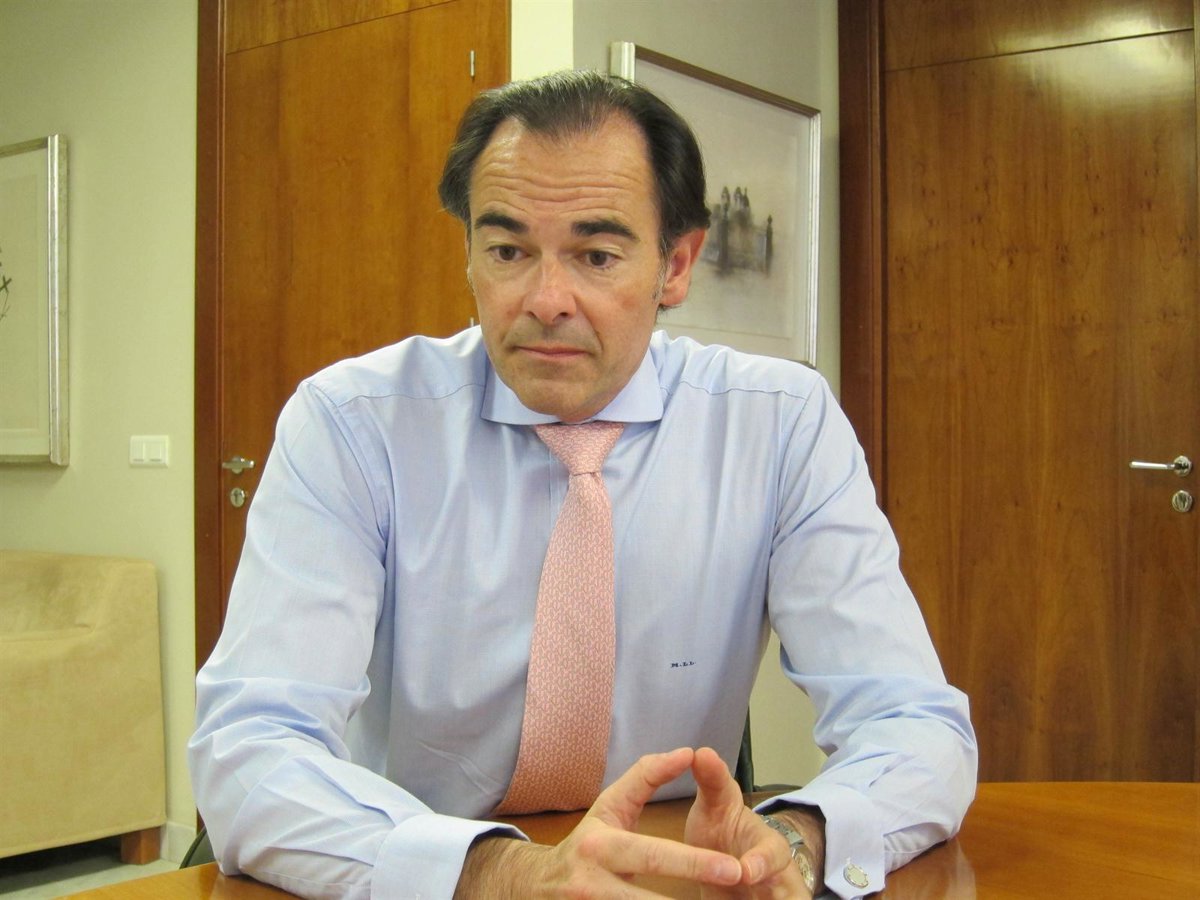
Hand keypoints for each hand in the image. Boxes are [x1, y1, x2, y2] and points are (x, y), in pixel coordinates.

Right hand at [456, 748, 744, 898]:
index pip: (654, 854)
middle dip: (690, 894)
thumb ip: (647, 777)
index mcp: (600, 845)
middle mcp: (592, 884)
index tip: (732, 867)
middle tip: (732, 885)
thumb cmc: (587, 841)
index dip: (695, 862)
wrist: (538, 885)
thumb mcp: (610, 805)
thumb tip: (687, 753)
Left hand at [684, 747, 811, 898]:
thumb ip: (713, 780)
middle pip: (789, 892)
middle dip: (782, 895)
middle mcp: (778, 876)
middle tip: (754, 887)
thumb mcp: (718, 805)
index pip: (772, 855)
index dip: (761, 864)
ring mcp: (774, 895)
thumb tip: (701, 750)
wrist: (733, 861)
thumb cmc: (725, 831)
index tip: (745, 871)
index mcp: (768, 847)